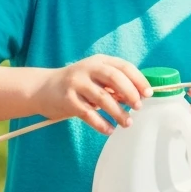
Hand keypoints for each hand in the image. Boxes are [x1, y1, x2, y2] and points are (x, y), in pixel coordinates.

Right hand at [35, 55, 151, 135]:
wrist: (42, 88)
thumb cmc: (76, 85)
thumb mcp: (95, 78)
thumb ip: (113, 85)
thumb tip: (137, 98)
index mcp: (99, 61)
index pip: (124, 67)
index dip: (139, 80)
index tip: (148, 94)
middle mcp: (87, 68)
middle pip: (114, 78)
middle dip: (130, 93)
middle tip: (138, 107)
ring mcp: (76, 83)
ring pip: (103, 98)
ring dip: (118, 112)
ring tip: (127, 123)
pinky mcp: (67, 99)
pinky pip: (88, 113)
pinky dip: (101, 123)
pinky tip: (109, 130)